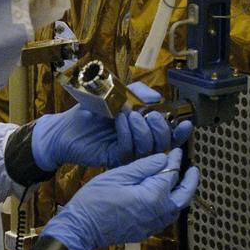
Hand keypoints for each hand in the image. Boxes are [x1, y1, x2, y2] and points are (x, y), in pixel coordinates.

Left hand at [31, 82, 192, 170]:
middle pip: (164, 144)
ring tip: (128, 115)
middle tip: (149, 114)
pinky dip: (127, 134)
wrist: (65, 127)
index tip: (185, 123)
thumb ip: (137, 92)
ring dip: (142, 129)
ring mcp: (128, 152)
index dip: (179, 132)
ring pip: (149, 149)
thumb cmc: (90, 111)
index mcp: (143, 130)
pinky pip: (129, 149)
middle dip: (160, 128)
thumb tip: (157, 98)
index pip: (169, 135)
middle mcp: (138, 143)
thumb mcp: (117, 94)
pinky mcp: (115, 158)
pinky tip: (119, 121)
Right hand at [41, 148, 199, 249]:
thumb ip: (143, 167)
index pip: (171, 174)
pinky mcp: (146, 232)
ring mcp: (153, 225)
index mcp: (153, 196)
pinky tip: (164, 198)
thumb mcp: (118, 175)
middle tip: (193, 169)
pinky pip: (166, 217)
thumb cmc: (94, 201)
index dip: (174, 160)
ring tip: (181, 182)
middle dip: (190, 181)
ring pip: (177, 208)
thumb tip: (162, 159)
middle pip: (183, 196)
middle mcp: (158, 213)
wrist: (81, 230)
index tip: (176, 150)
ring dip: (182, 194)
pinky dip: (171, 205)